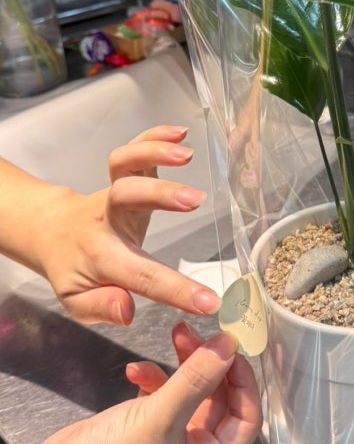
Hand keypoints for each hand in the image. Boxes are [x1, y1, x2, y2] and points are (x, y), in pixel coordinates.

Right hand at [0, 324, 261, 443]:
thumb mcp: (158, 416)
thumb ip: (197, 378)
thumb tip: (230, 345)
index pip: (247, 419)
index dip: (244, 381)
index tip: (232, 346)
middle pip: (219, 400)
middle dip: (211, 363)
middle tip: (200, 332)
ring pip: (192, 393)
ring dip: (184, 364)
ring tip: (176, 332)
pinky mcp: (145, 432)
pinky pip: (163, 398)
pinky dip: (154, 379)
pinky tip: (135, 368)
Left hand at [34, 125, 220, 324]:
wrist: (53, 231)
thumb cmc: (75, 268)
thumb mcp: (77, 301)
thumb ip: (100, 307)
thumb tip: (127, 310)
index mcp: (102, 256)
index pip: (142, 276)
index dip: (177, 290)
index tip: (210, 302)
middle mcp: (107, 217)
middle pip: (126, 196)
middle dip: (160, 194)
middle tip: (195, 202)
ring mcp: (114, 190)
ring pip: (124, 163)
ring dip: (154, 153)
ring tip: (188, 154)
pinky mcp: (123, 173)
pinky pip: (134, 148)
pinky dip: (155, 135)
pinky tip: (179, 133)